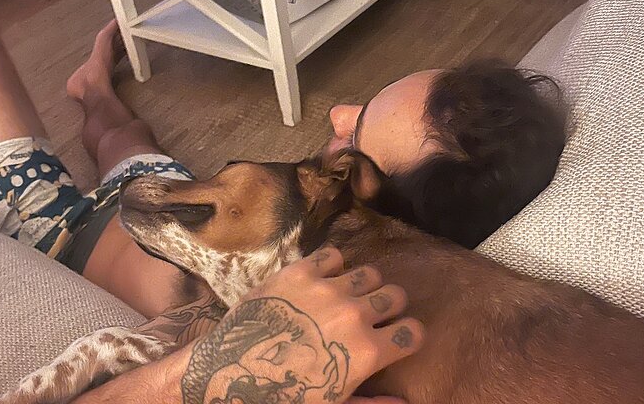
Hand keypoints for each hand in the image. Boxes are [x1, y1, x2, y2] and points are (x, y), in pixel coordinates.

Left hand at [183, 246, 423, 403]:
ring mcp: (327, 289)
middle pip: (395, 295)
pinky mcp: (301, 272)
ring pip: (369, 273)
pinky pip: (333, 255)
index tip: (396, 337)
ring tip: (347, 297)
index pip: (413, 332)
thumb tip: (404, 400)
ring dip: (364, 286)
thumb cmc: (284, 395)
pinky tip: (323, 281)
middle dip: (390, 306)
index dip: (408, 335)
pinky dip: (333, 266)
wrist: (230, 368)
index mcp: (365, 352)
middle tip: (373, 316)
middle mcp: (353, 315)